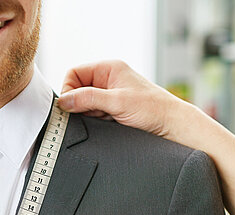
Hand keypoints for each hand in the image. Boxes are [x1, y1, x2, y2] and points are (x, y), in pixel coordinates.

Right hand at [58, 60, 191, 140]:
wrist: (170, 126)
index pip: (74, 73)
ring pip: (83, 104)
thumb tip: (64, 101)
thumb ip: (88, 99)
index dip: (69, 90)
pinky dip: (94, 121)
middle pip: (76, 90)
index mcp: (108, 68)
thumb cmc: (152, 108)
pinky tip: (107, 123)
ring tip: (105, 118)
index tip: (71, 105)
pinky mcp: (110, 110)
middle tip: (92, 113)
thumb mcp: (117, 101)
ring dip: (88, 114)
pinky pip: (91, 115)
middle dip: (79, 104)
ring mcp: (108, 96)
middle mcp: (107, 80)